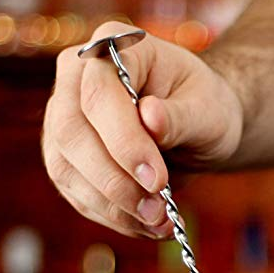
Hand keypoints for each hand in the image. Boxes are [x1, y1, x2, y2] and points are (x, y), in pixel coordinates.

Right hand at [42, 22, 242, 238]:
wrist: (198, 128)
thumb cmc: (205, 108)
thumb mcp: (208, 109)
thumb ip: (181, 115)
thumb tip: (150, 118)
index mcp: (111, 47)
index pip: (98, 95)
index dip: (124, 142)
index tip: (157, 180)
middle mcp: (76, 79)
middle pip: (71, 134)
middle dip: (115, 182)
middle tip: (157, 210)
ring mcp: (65, 121)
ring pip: (67, 171)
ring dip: (114, 207)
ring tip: (158, 223)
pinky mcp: (68, 161)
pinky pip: (79, 195)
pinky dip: (114, 217)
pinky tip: (146, 225)